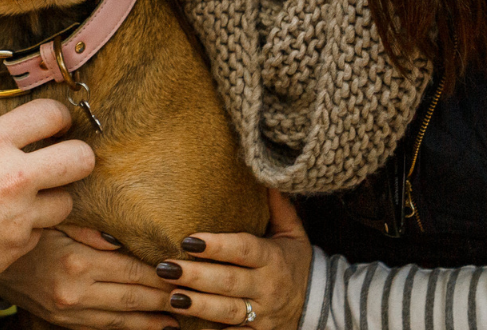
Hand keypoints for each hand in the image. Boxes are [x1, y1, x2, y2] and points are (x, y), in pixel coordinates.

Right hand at [0, 98, 95, 303]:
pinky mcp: (19, 246)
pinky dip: (27, 227)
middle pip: (81, 158)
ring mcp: (19, 215)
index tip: (57, 125)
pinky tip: (1, 226)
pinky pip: (40, 231)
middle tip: (65, 160)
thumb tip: (1, 131)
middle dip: (78, 156)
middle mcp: (12, 176)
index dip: (60, 117)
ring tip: (28, 199)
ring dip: (52, 198)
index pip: (51, 114)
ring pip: (67, 201)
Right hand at [0, 224, 176, 328]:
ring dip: (154, 319)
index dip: (161, 271)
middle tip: (195, 294)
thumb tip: (121, 238)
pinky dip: (130, 329)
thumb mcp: (53, 219)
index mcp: (77, 262)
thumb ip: (88, 227)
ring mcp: (70, 312)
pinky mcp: (63, 322)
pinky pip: (103, 329)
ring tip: (181, 317)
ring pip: (122, 319)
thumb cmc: (25, 234)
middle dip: (166, 296)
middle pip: (133, 297)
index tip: (186, 268)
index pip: (132, 269)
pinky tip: (150, 326)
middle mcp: (76, 292)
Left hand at [157, 189, 310, 328]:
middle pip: (229, 282)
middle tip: (166, 268)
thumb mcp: (293, 233)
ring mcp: (261, 313)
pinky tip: (184, 325)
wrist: (320, 305)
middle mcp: (267, 287)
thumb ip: (277, 206)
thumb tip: (263, 171)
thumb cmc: (296, 263)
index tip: (189, 240)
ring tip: (171, 297)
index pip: (243, 250)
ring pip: (228, 311)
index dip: (217, 246)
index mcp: (273, 258)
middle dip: (197, 277)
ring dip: (198, 305)